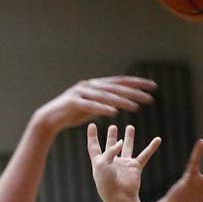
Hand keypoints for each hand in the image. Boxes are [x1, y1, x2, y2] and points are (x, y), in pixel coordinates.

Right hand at [32, 77, 155, 137]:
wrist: (49, 118)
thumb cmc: (71, 114)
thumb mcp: (92, 108)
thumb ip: (104, 103)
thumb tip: (118, 104)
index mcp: (96, 85)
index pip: (120, 82)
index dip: (137, 83)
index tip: (153, 87)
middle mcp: (90, 85)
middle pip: (116, 88)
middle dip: (135, 92)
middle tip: (151, 97)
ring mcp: (81, 92)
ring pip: (106, 96)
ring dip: (122, 101)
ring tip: (136, 107)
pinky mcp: (74, 103)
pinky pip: (91, 106)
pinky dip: (103, 108)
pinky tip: (114, 113)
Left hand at [87, 124, 160, 201]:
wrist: (120, 198)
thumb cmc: (107, 184)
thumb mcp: (103, 164)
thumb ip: (111, 151)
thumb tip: (121, 142)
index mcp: (99, 162)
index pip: (94, 146)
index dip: (92, 136)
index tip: (92, 125)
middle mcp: (111, 162)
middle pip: (110, 146)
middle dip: (111, 137)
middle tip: (112, 127)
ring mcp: (123, 165)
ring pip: (127, 147)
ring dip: (128, 137)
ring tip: (130, 127)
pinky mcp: (135, 168)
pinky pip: (144, 155)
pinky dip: (151, 147)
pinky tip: (158, 139)